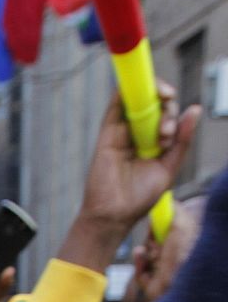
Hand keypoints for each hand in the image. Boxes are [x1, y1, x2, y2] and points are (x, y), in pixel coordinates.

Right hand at [59, 83, 200, 270]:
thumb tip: (195, 109)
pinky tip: (140, 87)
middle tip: (166, 134)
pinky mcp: (107, 134)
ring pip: (138, 100)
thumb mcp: (170, 166)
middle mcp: (137, 133)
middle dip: (167, 109)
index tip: (171, 133)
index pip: (165, 113)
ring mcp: (122, 132)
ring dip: (153, 97)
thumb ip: (182, 140)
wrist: (115, 214)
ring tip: (162, 119)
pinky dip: (126, 92)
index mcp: (153, 141)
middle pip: (154, 104)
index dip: (172, 112)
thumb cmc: (139, 197)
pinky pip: (115, 106)